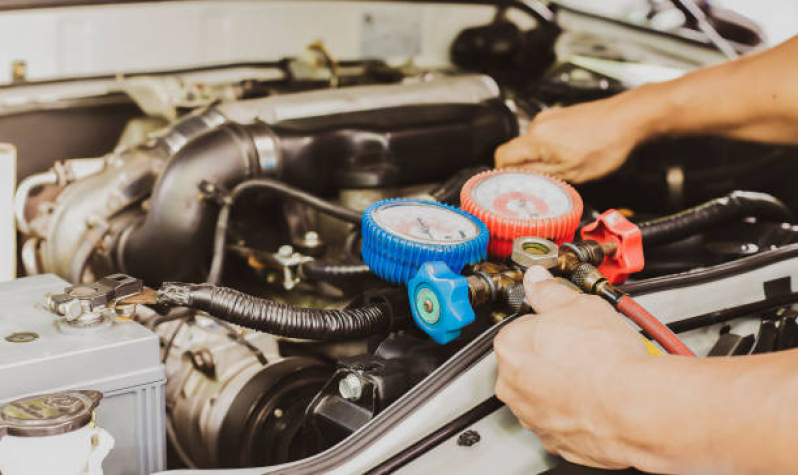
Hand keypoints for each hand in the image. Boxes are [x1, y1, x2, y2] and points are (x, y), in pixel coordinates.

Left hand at [494, 266, 650, 467]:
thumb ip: (550, 292)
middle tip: (584, 348)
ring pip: (543, 394)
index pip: (520, 328)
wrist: (635, 407)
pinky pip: (562, 421)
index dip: (547, 324)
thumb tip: (538, 280)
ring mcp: (532, 418)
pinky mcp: (556, 442)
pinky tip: (598, 399)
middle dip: (552, 355)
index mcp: (510, 348)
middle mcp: (513, 387)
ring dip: (563, 384)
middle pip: (528, 362)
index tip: (565, 325)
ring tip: (595, 373)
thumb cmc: (606, 359)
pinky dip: (576, 412)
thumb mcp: (578, 305)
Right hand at [495, 97, 646, 182]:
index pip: (501, 156)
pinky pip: (546, 137)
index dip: (503, 174)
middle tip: (541, 184)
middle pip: (517, 151)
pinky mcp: (561, 117)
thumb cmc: (608, 143)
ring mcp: (550, 118)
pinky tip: (571, 157)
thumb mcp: (571, 172)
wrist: (630, 118)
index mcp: (536, 138)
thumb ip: (539, 176)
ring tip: (562, 170)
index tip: (511, 185)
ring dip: (541, 160)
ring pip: (533, 145)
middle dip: (525, 169)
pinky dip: (552, 150)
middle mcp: (539, 124)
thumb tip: (518, 180)